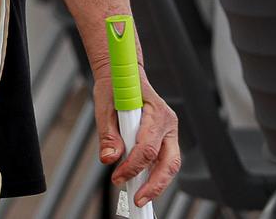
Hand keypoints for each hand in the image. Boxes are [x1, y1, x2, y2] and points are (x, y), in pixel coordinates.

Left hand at [94, 68, 180, 208]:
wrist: (123, 73)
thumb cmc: (115, 85)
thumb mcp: (105, 105)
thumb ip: (108, 134)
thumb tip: (108, 159)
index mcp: (156, 112)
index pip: (148, 148)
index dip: (133, 167)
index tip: (117, 177)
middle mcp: (168, 123)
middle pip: (169, 162)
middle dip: (154, 185)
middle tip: (137, 200)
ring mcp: (169, 132)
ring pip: (170, 164)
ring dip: (156, 184)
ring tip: (139, 197)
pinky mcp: (164, 138)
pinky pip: (163, 160)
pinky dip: (153, 175)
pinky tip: (140, 184)